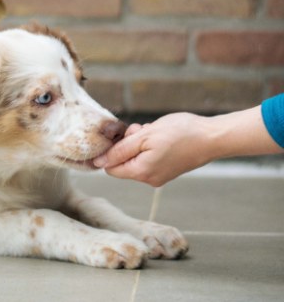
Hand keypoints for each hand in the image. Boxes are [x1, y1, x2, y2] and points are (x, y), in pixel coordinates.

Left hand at [92, 113, 213, 186]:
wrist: (212, 137)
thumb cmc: (180, 134)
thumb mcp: (144, 137)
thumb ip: (119, 150)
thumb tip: (98, 162)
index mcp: (141, 173)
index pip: (110, 168)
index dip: (112, 150)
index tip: (125, 135)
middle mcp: (149, 179)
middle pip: (123, 162)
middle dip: (128, 143)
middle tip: (142, 130)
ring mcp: (159, 176)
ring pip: (135, 157)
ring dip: (139, 142)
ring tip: (154, 132)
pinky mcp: (167, 170)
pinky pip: (148, 158)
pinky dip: (150, 145)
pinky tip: (161, 136)